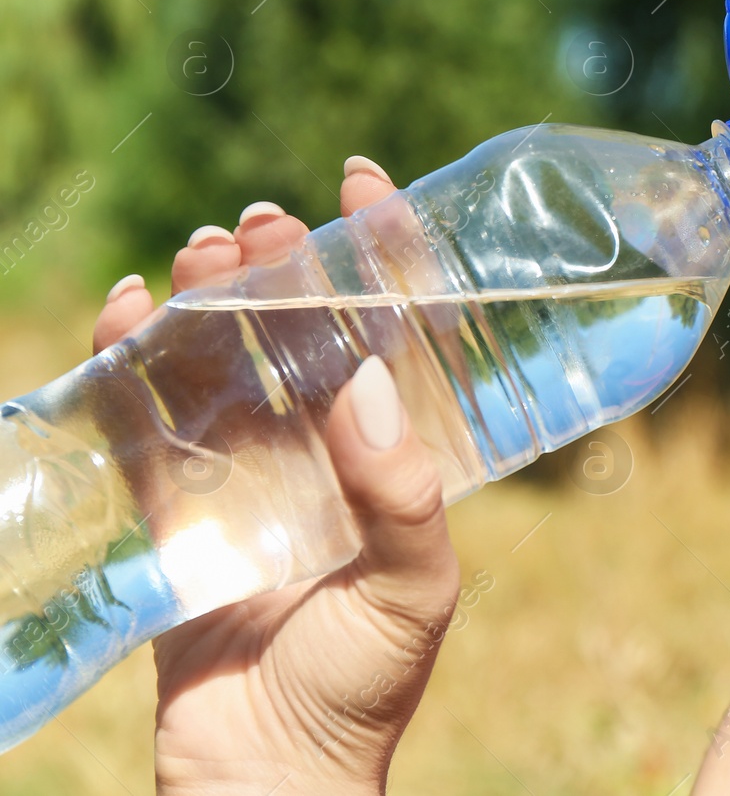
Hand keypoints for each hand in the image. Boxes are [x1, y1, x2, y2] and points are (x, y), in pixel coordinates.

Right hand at [94, 157, 460, 795]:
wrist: (266, 779)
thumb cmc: (358, 690)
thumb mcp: (412, 591)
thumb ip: (400, 493)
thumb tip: (364, 380)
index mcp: (394, 458)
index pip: (394, 333)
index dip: (382, 255)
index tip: (361, 182)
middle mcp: (325, 453)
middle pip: (301, 331)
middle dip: (283, 266)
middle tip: (261, 224)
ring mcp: (248, 476)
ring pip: (224, 360)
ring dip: (206, 301)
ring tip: (195, 256)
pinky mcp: (178, 509)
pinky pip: (150, 420)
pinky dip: (133, 362)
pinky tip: (127, 315)